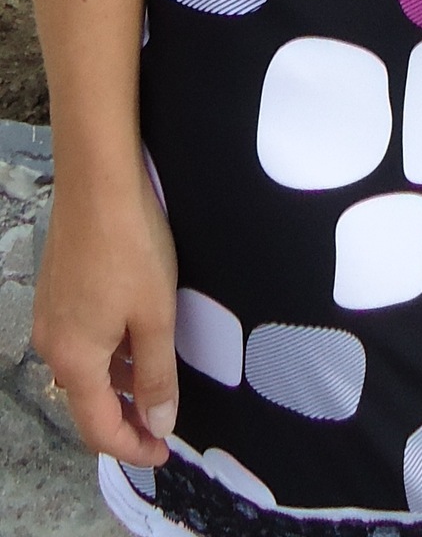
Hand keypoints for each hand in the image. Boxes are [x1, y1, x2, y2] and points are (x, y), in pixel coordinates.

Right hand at [32, 156, 177, 463]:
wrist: (98, 180)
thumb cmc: (131, 246)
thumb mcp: (156, 317)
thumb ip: (156, 377)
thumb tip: (157, 423)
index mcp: (75, 360)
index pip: (99, 428)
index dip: (132, 447)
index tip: (162, 451)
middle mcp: (52, 344)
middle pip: (86, 401)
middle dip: (124, 417)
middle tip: (162, 422)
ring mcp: (50, 314)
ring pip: (85, 367)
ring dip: (117, 382)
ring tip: (156, 378)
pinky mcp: (55, 289)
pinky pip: (80, 338)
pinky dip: (107, 351)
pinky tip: (136, 335)